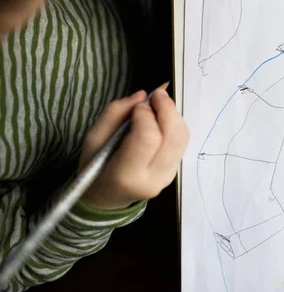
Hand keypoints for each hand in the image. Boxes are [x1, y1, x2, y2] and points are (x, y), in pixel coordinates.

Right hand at [80, 88, 188, 209]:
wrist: (106, 198)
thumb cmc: (94, 167)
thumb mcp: (92, 140)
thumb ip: (115, 114)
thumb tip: (142, 95)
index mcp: (127, 175)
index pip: (148, 139)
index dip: (146, 116)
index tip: (138, 105)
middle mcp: (153, 179)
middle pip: (173, 137)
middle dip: (167, 109)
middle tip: (157, 94)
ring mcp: (167, 177)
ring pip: (182, 138)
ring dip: (174, 115)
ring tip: (159, 104)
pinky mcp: (174, 172)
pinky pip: (181, 143)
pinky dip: (175, 125)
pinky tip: (162, 119)